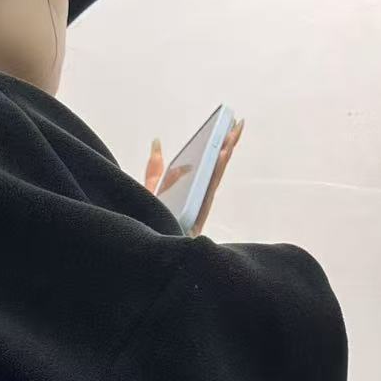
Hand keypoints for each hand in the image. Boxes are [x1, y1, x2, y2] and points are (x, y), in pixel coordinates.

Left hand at [144, 120, 244, 235]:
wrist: (143, 257)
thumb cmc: (147, 227)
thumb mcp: (148, 192)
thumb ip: (155, 170)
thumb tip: (157, 141)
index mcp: (190, 194)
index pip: (207, 167)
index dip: (218, 147)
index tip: (226, 126)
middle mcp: (197, 200)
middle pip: (215, 170)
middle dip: (227, 146)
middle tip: (237, 124)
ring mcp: (198, 209)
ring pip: (215, 179)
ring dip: (225, 156)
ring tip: (232, 135)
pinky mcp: (196, 219)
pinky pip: (207, 192)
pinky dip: (215, 173)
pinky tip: (220, 155)